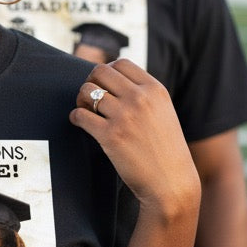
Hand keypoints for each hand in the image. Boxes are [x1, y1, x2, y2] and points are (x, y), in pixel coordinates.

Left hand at [70, 59, 199, 222]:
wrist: (171, 183)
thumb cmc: (165, 150)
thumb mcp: (163, 112)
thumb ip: (143, 94)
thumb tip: (114, 77)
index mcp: (155, 90)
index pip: (121, 63)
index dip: (107, 71)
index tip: (103, 84)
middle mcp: (140, 98)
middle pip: (100, 72)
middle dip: (90, 82)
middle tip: (89, 97)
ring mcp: (124, 116)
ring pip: (87, 91)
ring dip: (81, 100)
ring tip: (85, 111)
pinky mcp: (110, 136)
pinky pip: (80, 115)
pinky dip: (75, 117)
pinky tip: (80, 123)